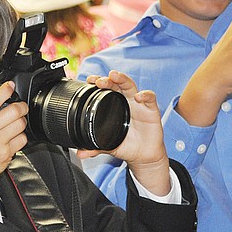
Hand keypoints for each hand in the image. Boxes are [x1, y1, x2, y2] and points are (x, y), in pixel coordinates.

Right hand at [0, 82, 28, 209]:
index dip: (4, 90)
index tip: (9, 86)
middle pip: (13, 110)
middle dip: (20, 106)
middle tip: (20, 106)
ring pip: (20, 124)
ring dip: (21, 121)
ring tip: (16, 122)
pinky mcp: (6, 154)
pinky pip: (22, 139)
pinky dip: (20, 136)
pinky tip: (13, 137)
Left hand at [78, 71, 169, 195]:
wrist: (143, 155)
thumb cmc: (126, 144)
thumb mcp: (108, 146)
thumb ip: (94, 148)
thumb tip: (80, 154)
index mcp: (114, 105)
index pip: (106, 89)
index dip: (98, 82)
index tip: (89, 80)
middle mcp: (126, 101)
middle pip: (117, 84)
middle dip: (108, 79)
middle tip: (99, 81)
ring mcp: (139, 104)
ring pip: (131, 86)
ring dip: (123, 79)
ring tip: (115, 76)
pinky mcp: (151, 110)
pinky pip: (150, 98)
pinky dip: (145, 95)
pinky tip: (139, 96)